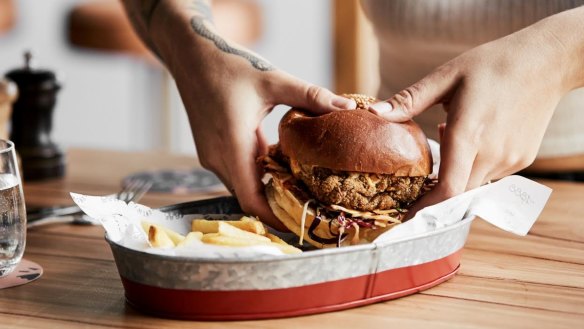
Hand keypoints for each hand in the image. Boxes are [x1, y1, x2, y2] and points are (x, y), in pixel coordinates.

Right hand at [170, 51, 354, 229]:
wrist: (191, 54)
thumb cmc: (229, 65)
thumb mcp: (274, 80)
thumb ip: (311, 96)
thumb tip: (347, 107)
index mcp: (231, 147)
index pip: (251, 199)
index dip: (275, 218)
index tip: (300, 224)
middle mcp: (217, 157)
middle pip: (247, 197)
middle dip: (276, 206)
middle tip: (308, 207)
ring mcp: (210, 154)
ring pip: (240, 184)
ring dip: (265, 189)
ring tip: (298, 189)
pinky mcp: (209, 148)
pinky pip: (234, 171)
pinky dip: (255, 174)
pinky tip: (277, 164)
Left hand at [368, 9, 583, 213]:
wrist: (547, 61)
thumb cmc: (493, 64)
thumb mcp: (446, 76)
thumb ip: (409, 100)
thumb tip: (373, 114)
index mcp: (469, 134)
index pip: (447, 189)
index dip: (426, 209)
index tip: (406, 217)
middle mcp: (492, 153)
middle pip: (457, 191)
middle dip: (435, 191)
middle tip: (420, 177)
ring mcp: (511, 159)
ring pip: (473, 182)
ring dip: (456, 173)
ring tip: (454, 137)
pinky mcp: (523, 159)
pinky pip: (490, 173)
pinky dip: (474, 165)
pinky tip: (474, 137)